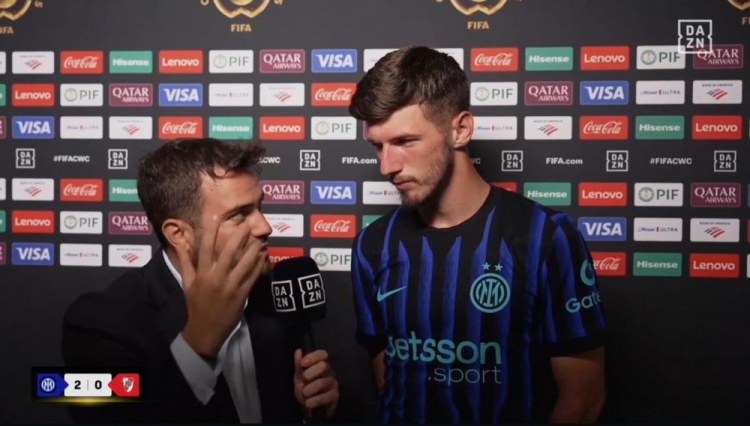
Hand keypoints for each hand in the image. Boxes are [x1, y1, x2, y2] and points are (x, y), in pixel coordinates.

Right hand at [177, 215, 266, 357]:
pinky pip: (252, 277)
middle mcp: (215, 278)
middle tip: (247, 224)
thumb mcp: (188, 283)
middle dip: (239, 236)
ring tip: (260, 239)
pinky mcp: (242, 295)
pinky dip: (259, 266)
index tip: (216, 216)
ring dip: (253, 250)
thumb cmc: (195, 304)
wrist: (205, 330)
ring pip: (244, 263)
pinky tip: (263, 256)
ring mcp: (230, 287)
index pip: (205, 248)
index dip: (211, 231)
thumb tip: (179, 244)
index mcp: (201, 274)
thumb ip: (185, 262)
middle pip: (228, 252)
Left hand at [293, 349, 338, 419]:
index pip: (323, 354)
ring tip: (304, 394)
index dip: (314, 356)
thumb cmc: (305, 389)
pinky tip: (308, 403)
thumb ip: (299, 366)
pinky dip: (314, 401)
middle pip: (324, 366)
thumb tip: (298, 351)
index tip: (303, 363)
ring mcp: (333, 384)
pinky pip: (325, 397)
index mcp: (321, 365)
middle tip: (304, 379)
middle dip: (311, 373)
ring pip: (322, 382)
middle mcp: (329, 372)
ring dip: (309, 389)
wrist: (310, 408)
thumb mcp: (299, 378)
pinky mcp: (334, 396)